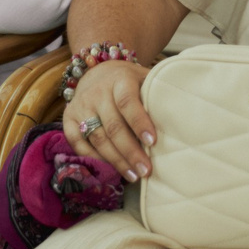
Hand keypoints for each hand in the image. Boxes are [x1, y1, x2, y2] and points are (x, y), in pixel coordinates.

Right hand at [62, 59, 155, 180]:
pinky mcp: (68, 118)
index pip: (127, 102)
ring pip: (97, 139)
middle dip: (131, 152)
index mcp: (119, 80)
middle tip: (146, 170)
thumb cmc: (130, 81)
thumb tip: (180, 120)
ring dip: (116, 160)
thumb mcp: (145, 79)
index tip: (153, 142)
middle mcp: (96, 92)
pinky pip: (78, 144)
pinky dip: (94, 159)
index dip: (139, 123)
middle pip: (113, 127)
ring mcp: (80, 106)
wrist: (98, 72)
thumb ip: (156, 95)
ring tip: (133, 175)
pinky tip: (111, 170)